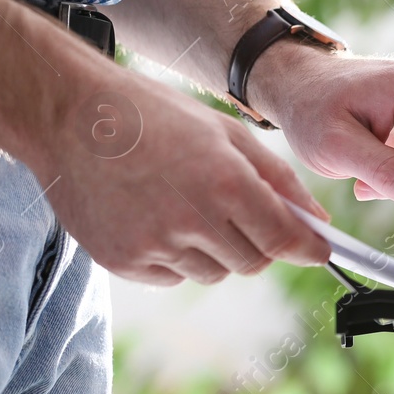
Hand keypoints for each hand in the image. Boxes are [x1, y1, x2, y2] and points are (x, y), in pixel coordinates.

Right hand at [31, 68, 331, 285]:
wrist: (72, 117)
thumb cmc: (155, 116)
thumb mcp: (227, 133)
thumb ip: (278, 179)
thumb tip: (318, 220)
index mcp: (225, 182)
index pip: (283, 238)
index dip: (308, 248)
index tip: (320, 251)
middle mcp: (191, 221)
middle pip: (252, 262)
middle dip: (261, 243)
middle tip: (244, 212)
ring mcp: (153, 246)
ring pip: (212, 272)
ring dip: (216, 250)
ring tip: (190, 205)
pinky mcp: (122, 262)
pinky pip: (172, 277)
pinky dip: (177, 257)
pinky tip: (158, 217)